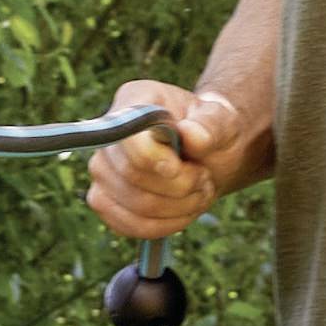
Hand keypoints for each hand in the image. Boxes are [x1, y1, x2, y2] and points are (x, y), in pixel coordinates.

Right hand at [85, 80, 240, 241]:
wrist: (208, 156)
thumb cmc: (212, 132)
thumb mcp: (223, 121)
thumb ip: (211, 125)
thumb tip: (191, 135)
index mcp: (134, 100)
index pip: (127, 136)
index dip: (156, 159)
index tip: (189, 167)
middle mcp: (108, 135)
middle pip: (131, 175)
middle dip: (179, 186)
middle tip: (204, 178)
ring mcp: (102, 170)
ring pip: (133, 206)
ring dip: (177, 208)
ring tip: (198, 193)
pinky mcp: (105, 201)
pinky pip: (127, 225)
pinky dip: (164, 226)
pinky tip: (183, 211)